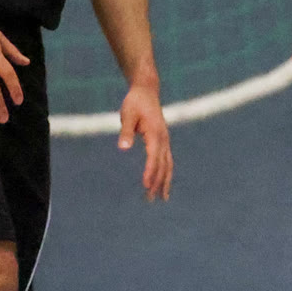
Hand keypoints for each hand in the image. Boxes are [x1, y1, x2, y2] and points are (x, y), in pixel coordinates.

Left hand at [119, 81, 171, 200]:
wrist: (147, 91)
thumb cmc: (135, 102)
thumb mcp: (127, 115)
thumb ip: (126, 131)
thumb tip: (123, 147)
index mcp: (155, 133)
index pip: (153, 157)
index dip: (150, 172)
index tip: (146, 186)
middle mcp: (163, 138)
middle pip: (163, 165)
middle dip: (158, 183)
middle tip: (150, 200)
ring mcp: (165, 140)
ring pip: (168, 164)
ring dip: (165, 181)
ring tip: (162, 198)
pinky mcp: (163, 141)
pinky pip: (167, 160)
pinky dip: (166, 173)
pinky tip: (163, 183)